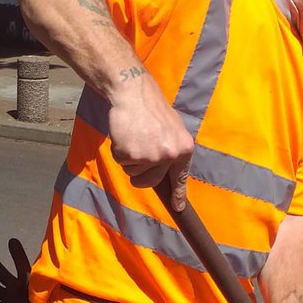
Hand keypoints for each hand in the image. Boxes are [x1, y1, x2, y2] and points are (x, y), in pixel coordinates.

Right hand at [107, 79, 193, 210]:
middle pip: (151, 182)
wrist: (133, 93)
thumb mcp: (173, 130)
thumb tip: (169, 174)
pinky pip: (121, 163)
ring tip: (134, 137)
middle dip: (141, 174)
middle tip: (138, 154)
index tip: (178, 209)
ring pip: (134, 173)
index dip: (178, 195)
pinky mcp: (130, 154)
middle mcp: (169, 155)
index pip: (180, 178)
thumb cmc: (152, 110)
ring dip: (130, 159)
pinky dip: (119, 151)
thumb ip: (172, 151)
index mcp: (183, 148)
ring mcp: (149, 156)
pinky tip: (124, 135)